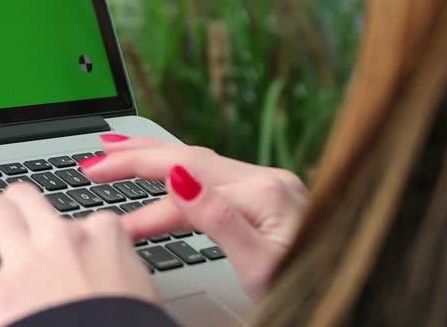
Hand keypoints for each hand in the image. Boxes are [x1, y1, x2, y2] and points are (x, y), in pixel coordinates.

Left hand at [0, 182, 159, 326]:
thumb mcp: (142, 295)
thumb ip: (123, 275)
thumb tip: (118, 283)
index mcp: (106, 237)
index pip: (86, 218)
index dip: (72, 232)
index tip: (66, 245)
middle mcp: (63, 238)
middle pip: (27, 197)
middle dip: (12, 204)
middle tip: (3, 219)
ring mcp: (27, 261)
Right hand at [80, 135, 309, 297]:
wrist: (352, 289)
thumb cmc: (309, 285)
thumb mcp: (259, 265)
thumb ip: (218, 220)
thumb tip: (179, 178)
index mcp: (262, 191)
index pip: (183, 172)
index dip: (136, 173)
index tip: (97, 175)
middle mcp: (266, 179)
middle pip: (187, 156)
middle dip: (136, 156)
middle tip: (93, 162)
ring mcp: (269, 186)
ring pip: (198, 166)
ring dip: (153, 166)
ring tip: (115, 163)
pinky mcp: (269, 199)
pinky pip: (213, 179)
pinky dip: (179, 180)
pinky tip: (163, 189)